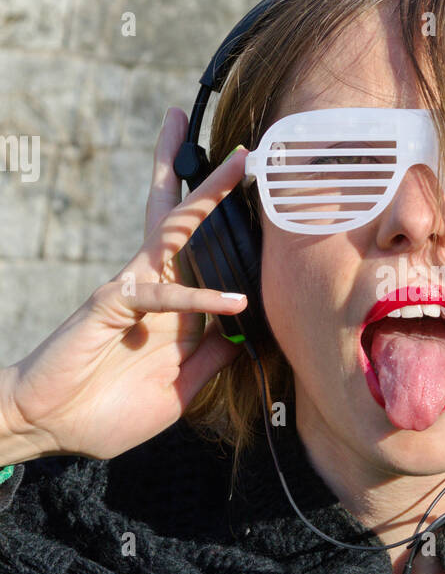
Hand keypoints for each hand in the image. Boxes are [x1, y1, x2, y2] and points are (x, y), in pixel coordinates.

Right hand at [0, 109, 248, 462]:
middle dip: (211, 180)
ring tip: (238, 162)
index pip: (206, 256)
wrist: (51, 427)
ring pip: (174, 229)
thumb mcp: (181, 387)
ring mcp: (132, 289)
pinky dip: (200, 296)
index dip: (233, 231)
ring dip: (206, 195)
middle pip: (186, 221)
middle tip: (244, 146)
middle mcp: (154, 286)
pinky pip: (162, 294)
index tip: (264, 200)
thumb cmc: (109, 410)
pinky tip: (234, 300)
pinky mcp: (112, 303)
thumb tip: (251, 330)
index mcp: (172, 305)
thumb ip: (213, 357)